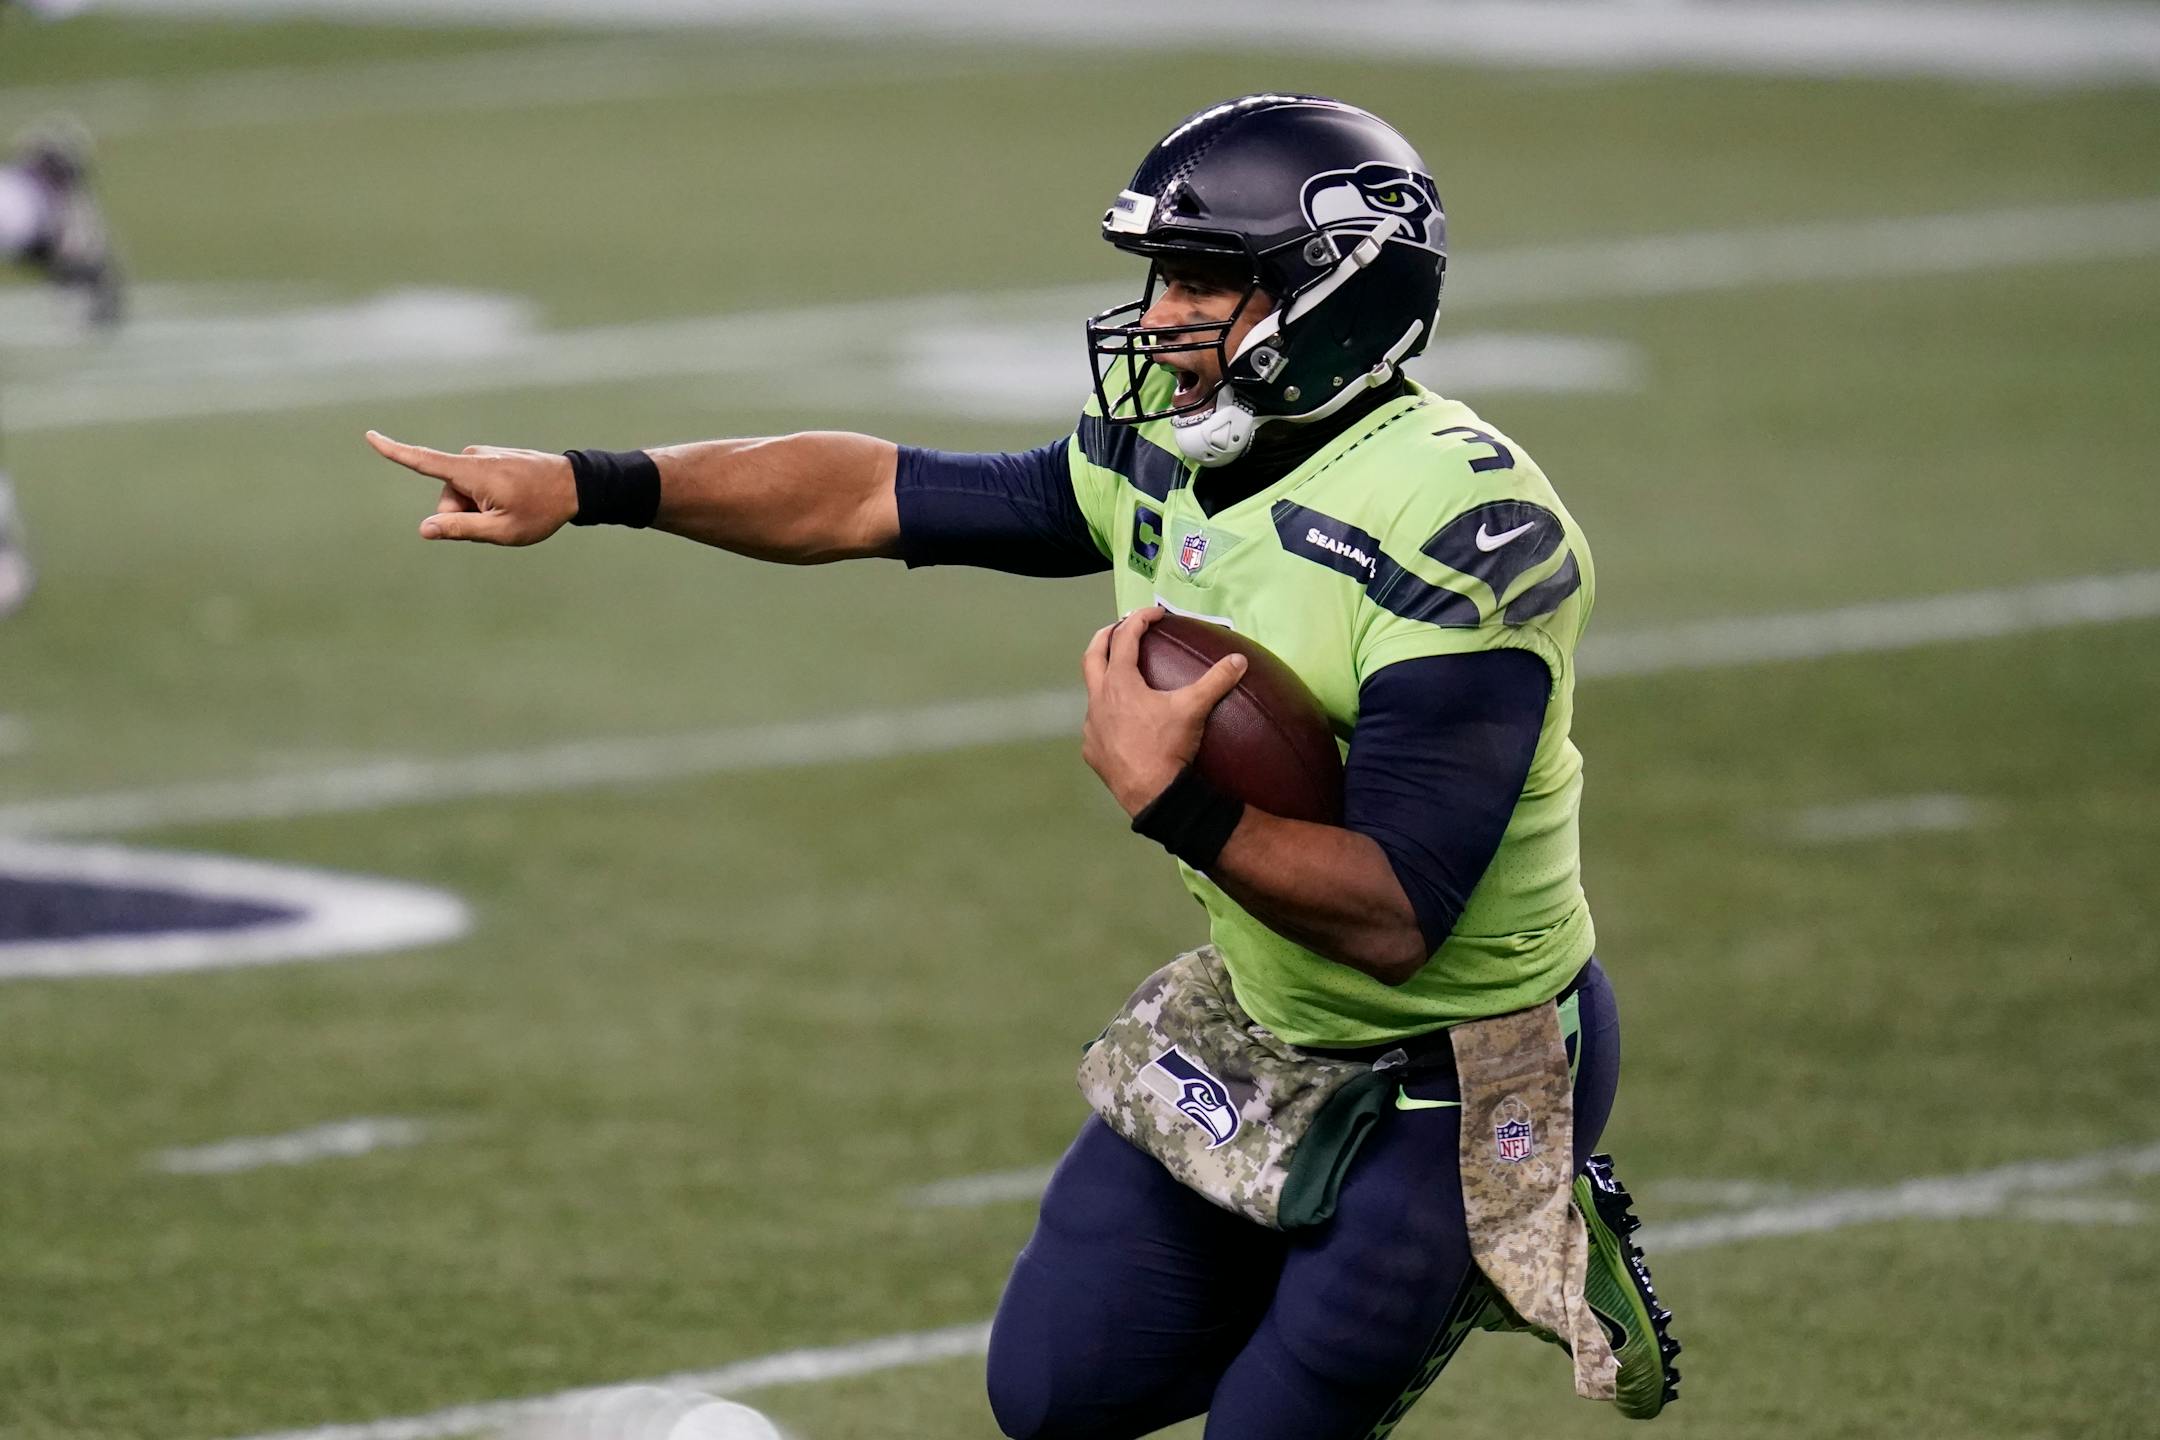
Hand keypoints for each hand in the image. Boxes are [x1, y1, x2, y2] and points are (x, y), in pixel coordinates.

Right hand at [364, 431, 577, 544]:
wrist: (575, 486)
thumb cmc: (541, 510)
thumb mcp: (501, 530)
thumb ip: (460, 529)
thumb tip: (424, 529)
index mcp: (472, 471)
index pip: (424, 461)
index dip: (394, 451)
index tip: (370, 436)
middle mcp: (473, 457)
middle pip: (447, 498)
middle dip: (464, 515)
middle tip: (501, 518)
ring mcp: (482, 456)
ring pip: (461, 494)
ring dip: (479, 508)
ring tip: (512, 507)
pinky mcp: (490, 458)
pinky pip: (475, 486)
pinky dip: (487, 499)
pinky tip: (513, 499)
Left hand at [1080, 606, 1247, 816]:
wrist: (1153, 794)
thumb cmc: (1168, 746)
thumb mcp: (1194, 709)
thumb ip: (1216, 681)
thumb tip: (1239, 660)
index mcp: (1119, 683)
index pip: (1125, 638)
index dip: (1139, 620)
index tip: (1155, 614)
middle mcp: (1098, 699)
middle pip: (1093, 655)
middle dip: (1106, 636)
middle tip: (1120, 627)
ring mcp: (1092, 726)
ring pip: (1092, 691)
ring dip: (1104, 677)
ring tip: (1120, 675)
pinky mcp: (1092, 750)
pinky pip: (1095, 723)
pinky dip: (1106, 713)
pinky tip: (1120, 721)